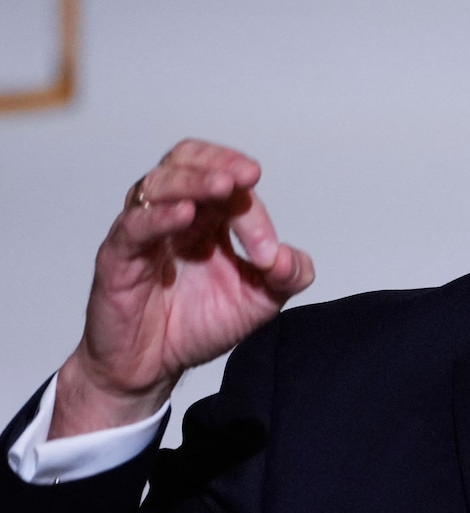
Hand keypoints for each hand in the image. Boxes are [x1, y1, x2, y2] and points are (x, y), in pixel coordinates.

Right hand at [50, 140, 314, 437]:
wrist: (153, 369)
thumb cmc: (199, 324)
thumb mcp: (260, 301)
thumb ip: (287, 276)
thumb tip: (290, 258)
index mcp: (210, 217)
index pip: (230, 187)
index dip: (253, 208)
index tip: (269, 251)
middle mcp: (175, 214)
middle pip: (187, 162)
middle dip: (219, 162)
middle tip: (246, 175)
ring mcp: (144, 232)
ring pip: (158, 183)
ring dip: (192, 180)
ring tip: (221, 186)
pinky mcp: (117, 257)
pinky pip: (133, 226)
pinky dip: (158, 217)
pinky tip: (183, 215)